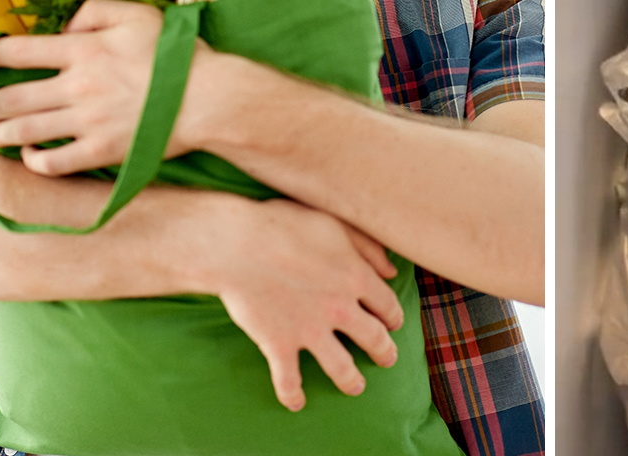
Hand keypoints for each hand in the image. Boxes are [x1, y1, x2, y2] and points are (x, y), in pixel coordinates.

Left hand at [0, 0, 222, 173]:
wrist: (209, 97)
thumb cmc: (174, 51)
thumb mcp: (134, 14)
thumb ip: (92, 12)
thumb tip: (63, 30)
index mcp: (82, 49)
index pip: (18, 52)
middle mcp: (77, 86)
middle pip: (12, 97)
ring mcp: (88, 122)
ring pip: (26, 131)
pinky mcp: (102, 151)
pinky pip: (56, 161)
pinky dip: (35, 160)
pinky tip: (26, 156)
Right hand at [190, 196, 406, 411]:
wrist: (235, 243)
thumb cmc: (282, 225)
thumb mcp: (333, 224)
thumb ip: (367, 246)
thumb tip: (392, 270)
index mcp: (355, 277)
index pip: (387, 305)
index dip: (392, 316)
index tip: (391, 322)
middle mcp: (339, 308)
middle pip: (375, 340)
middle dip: (385, 352)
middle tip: (387, 358)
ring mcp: (309, 329)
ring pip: (342, 368)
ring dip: (351, 381)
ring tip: (355, 386)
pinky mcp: (279, 344)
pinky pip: (289, 380)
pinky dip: (292, 395)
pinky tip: (296, 403)